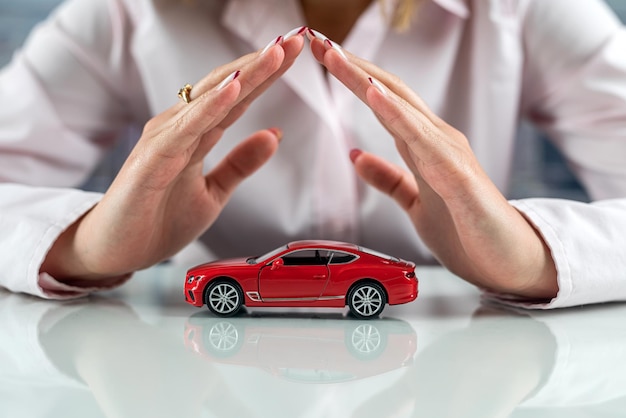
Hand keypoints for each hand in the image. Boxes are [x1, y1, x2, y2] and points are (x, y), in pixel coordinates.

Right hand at [41, 30, 305, 282]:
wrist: (117, 251)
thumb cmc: (158, 219)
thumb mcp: (214, 192)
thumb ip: (240, 163)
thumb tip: (275, 134)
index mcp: (197, 132)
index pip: (239, 97)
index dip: (268, 74)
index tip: (297, 51)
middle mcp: (180, 127)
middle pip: (228, 88)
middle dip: (263, 63)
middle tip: (296, 38)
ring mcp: (165, 139)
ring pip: (210, 100)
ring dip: (244, 75)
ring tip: (275, 52)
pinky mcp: (152, 159)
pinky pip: (186, 129)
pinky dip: (210, 107)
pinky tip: (233, 89)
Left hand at [309, 34, 557, 298]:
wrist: (510, 262)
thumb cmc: (468, 230)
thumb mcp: (416, 202)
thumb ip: (389, 179)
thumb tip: (356, 157)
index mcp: (426, 146)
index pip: (385, 102)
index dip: (354, 78)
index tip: (325, 59)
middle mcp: (438, 141)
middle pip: (390, 93)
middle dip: (353, 67)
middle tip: (319, 43)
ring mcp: (450, 154)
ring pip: (403, 108)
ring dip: (367, 81)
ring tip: (338, 58)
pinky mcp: (458, 177)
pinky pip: (422, 141)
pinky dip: (396, 115)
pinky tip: (374, 96)